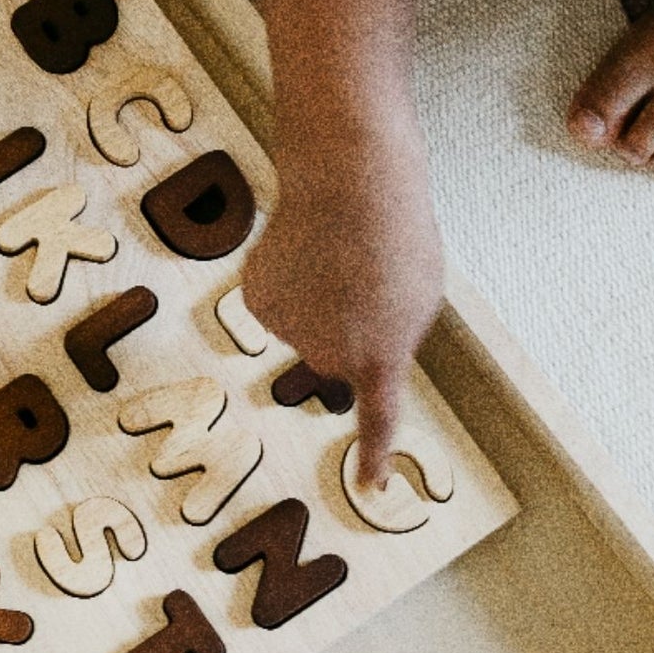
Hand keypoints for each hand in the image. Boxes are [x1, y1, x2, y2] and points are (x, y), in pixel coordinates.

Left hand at [248, 0, 444, 486]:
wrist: (349, 165)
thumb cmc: (335, 169)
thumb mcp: (314, 201)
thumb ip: (328, 242)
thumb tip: (347, 263)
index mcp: (262, 298)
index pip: (315, 297)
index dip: (337, 259)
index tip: (324, 230)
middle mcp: (286, 332)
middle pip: (348, 317)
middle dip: (363, 284)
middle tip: (358, 240)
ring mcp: (326, 343)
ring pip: (380, 324)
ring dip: (391, 292)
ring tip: (381, 254)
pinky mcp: (373, 350)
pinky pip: (376, 414)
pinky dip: (377, 453)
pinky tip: (377, 488)